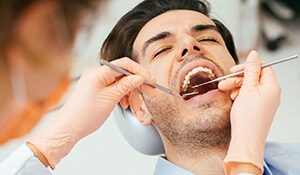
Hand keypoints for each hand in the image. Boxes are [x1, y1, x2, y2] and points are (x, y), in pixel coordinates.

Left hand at [28, 58, 155, 167]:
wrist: (69, 128)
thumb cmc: (84, 115)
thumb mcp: (110, 99)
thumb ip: (126, 85)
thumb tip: (139, 77)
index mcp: (98, 72)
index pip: (125, 65)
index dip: (141, 72)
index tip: (151, 80)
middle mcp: (97, 74)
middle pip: (124, 75)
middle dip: (138, 85)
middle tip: (151, 93)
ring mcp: (96, 82)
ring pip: (121, 84)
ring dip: (131, 95)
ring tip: (137, 108)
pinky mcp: (97, 89)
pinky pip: (114, 89)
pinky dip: (123, 97)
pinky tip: (126, 105)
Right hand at [219, 51, 280, 173]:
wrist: (246, 139)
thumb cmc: (248, 117)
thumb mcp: (248, 89)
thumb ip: (251, 70)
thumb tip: (254, 54)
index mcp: (272, 86)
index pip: (263, 68)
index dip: (248, 67)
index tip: (234, 70)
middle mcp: (271, 93)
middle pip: (254, 77)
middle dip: (237, 78)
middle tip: (224, 83)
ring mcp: (264, 101)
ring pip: (249, 86)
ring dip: (235, 86)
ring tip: (224, 91)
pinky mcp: (257, 108)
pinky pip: (248, 95)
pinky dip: (238, 94)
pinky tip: (232, 98)